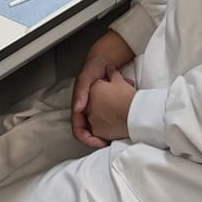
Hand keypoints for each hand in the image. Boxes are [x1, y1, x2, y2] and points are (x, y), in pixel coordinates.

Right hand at [71, 30, 133, 148]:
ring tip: (118, 135)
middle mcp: (85, 110)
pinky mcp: (103, 106)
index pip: (78, 130)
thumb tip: (78, 108)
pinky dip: (114, 123)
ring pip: (98, 128)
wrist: (105, 59)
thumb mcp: (87, 77)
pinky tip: (123, 121)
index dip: (87, 139)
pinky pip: (106, 120)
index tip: (99, 142)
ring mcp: (94, 109)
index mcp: (78, 106)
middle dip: (99, 139)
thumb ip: (81, 91)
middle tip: (110, 142)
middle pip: (89, 132)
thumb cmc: (93, 67)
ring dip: (107, 133)